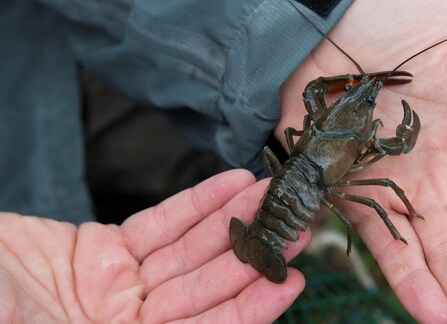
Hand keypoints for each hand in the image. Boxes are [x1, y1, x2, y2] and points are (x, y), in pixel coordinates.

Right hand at [0, 169, 308, 322]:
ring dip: (232, 221)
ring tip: (271, 195)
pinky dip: (195, 204)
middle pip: (205, 288)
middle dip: (252, 256)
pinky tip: (230, 184)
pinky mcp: (103, 250)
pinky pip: (159, 224)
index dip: (248, 310)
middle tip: (295, 226)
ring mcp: (119, 287)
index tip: (290, 282)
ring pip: (189, 251)